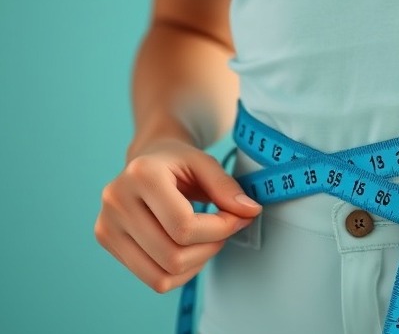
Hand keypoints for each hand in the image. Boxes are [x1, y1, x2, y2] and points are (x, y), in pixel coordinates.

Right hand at [94, 139, 261, 292]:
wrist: (145, 160)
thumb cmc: (176, 162)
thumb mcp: (205, 163)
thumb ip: (227, 187)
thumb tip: (250, 211)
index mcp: (141, 175)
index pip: (184, 227)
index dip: (220, 229)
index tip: (237, 218)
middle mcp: (117, 200)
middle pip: (172, 256)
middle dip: (210, 248)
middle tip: (223, 231)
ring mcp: (106, 224)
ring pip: (162, 276)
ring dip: (196, 265)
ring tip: (206, 241)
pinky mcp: (106, 241)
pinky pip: (154, 280)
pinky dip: (180, 274)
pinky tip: (188, 249)